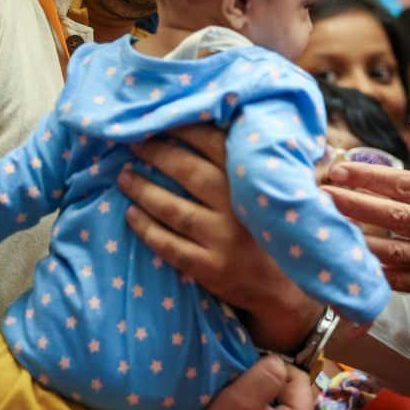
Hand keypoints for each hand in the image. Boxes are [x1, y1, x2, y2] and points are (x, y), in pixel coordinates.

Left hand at [118, 124, 321, 349]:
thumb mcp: (275, 191)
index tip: (161, 122)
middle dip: (157, 154)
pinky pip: (169, 245)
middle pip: (189, 173)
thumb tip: (227, 121)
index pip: (216, 145)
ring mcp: (223, 241)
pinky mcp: (210, 269)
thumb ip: (255, 163)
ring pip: (173, 209)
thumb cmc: (273, 229)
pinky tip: (131, 214)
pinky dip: (147, 229)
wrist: (285, 288)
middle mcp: (239, 209)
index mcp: (253, 183)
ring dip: (144, 190)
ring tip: (124, 177)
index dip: (185, 130)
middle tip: (134, 144)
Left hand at [324, 119, 409, 321]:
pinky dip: (371, 272)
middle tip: (322, 192)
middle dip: (352, 202)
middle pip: (390, 215)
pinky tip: (347, 261)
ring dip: (354, 236)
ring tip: (325, 223)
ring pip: (388, 248)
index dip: (371, 176)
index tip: (342, 168)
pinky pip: (395, 280)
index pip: (406, 185)